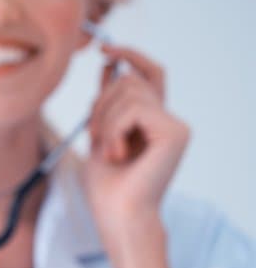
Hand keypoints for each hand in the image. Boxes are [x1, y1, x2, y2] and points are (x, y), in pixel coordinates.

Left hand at [85, 45, 188, 246]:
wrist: (118, 217)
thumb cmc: (107, 188)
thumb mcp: (100, 135)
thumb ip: (106, 104)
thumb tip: (109, 64)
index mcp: (153, 121)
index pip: (149, 73)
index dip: (130, 55)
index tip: (104, 50)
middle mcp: (169, 120)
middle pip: (129, 80)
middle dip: (100, 103)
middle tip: (93, 136)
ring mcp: (176, 125)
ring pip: (128, 92)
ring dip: (105, 120)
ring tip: (107, 151)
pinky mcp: (175, 132)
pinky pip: (134, 109)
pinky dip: (114, 129)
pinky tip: (117, 154)